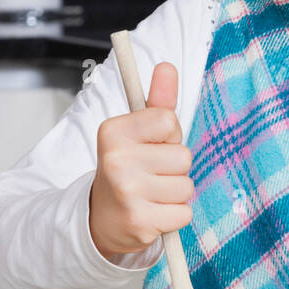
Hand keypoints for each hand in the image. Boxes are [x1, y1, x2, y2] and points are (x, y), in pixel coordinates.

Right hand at [89, 61, 194, 258]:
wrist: (101, 217)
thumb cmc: (127, 168)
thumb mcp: (136, 131)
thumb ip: (156, 101)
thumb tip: (167, 66)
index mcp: (113, 132)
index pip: (170, 121)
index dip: (168, 136)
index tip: (150, 146)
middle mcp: (117, 160)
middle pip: (183, 157)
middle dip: (174, 168)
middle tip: (150, 175)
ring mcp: (127, 193)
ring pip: (186, 187)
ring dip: (175, 193)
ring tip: (152, 194)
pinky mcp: (140, 222)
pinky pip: (184, 213)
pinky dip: (174, 216)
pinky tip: (153, 213)